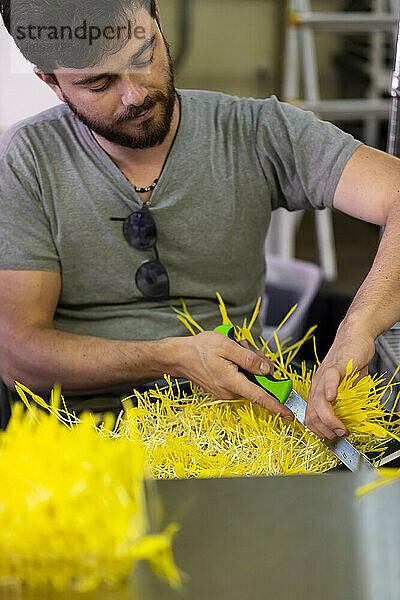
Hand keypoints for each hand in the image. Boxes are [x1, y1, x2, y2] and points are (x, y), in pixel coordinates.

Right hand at [175, 331, 293, 420]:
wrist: (179, 356)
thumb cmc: (200, 349)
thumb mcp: (226, 346)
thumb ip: (249, 359)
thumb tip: (267, 370)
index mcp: (232, 382)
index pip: (260, 397)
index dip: (277, 407)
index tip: (291, 416)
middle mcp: (231, 392)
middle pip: (258, 383)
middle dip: (259, 365)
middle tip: (247, 348)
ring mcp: (227, 392)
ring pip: (250, 379)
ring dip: (248, 364)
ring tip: (235, 350)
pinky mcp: (224, 389)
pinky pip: (241, 379)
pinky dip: (241, 367)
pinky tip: (231, 356)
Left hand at [305, 321, 375, 438]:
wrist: (355, 337)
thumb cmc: (351, 362)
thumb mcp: (348, 390)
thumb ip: (347, 405)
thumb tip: (350, 424)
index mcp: (317, 392)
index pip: (310, 417)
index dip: (320, 432)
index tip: (333, 439)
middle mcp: (317, 385)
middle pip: (311, 414)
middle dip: (325, 431)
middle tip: (340, 436)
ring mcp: (323, 376)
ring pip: (319, 402)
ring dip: (330, 419)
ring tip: (341, 428)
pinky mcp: (335, 366)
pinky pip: (329, 379)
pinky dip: (330, 390)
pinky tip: (334, 398)